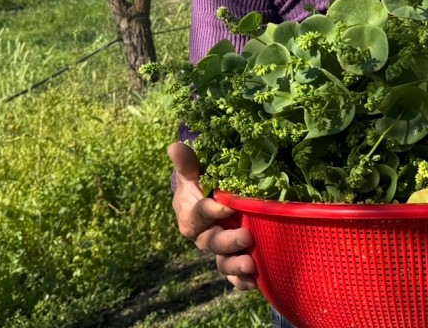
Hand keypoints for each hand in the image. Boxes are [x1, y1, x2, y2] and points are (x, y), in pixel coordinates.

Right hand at [167, 141, 258, 289]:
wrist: (208, 201)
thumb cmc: (200, 184)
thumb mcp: (194, 172)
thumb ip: (187, 163)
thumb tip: (174, 146)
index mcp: (190, 215)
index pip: (199, 214)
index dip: (211, 211)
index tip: (226, 205)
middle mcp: (202, 236)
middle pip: (212, 242)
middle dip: (228, 241)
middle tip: (246, 235)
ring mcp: (217, 250)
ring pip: (223, 262)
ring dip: (235, 266)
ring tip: (251, 265)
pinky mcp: (231, 260)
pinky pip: (233, 276)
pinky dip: (241, 282)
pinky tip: (253, 282)